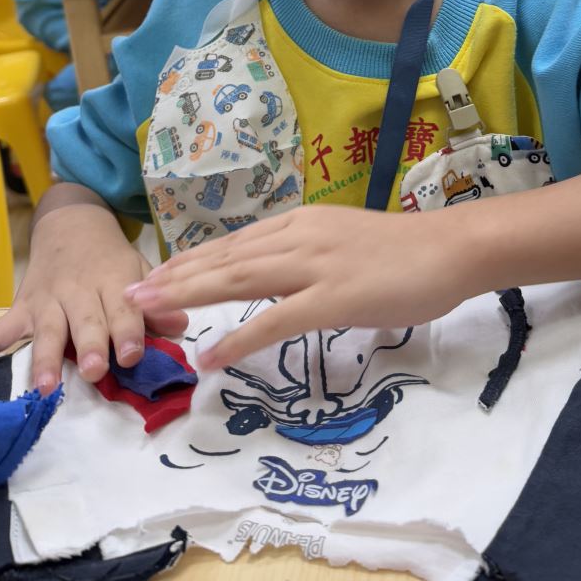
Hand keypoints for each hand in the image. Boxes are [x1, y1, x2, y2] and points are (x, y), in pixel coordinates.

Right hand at [0, 201, 186, 392]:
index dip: (129, 332)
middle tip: (93, 371)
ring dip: (43, 359)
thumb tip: (181, 326)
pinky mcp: (23, 308)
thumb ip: (156, 302)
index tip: (133, 355)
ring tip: (43, 388)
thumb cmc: (112, 260)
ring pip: (46, 331)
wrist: (73, 224)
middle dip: (89, 346)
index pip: (123, 310)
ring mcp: (48, 301)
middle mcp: (80, 293)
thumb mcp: (139, 271)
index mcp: (113, 283)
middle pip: (86, 322)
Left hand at [124, 204, 479, 369]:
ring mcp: (314, 267)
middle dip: (173, 276)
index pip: (235, 243)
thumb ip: (312, 254)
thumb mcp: (345, 241)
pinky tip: (210, 357)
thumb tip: (286, 275)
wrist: (452, 248)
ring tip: (148, 313)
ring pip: (238, 280)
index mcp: (302, 223)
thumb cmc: (407, 250)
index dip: (191, 260)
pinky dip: (237, 339)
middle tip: (129, 293)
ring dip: (188, 296)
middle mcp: (299, 238)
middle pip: (224, 259)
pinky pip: (274, 322)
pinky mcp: (332, 299)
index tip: (155, 274)